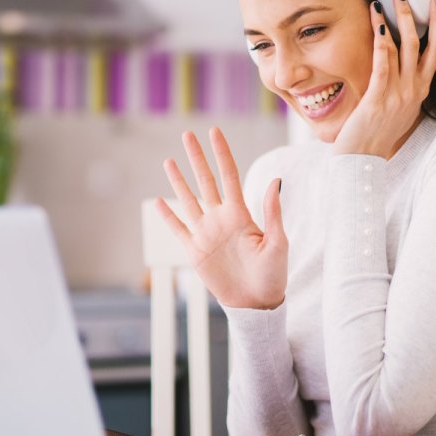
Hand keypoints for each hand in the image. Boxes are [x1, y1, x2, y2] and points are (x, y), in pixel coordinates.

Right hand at [156, 127, 286, 309]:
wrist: (256, 303)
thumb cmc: (273, 274)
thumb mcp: (278, 242)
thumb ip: (272, 212)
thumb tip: (276, 180)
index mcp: (240, 214)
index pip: (228, 175)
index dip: (221, 153)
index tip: (214, 131)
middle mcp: (220, 219)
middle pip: (205, 181)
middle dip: (196, 158)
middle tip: (187, 134)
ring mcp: (206, 234)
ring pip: (188, 200)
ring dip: (178, 181)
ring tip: (169, 161)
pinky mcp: (195, 251)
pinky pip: (177, 229)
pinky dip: (167, 215)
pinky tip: (158, 200)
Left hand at [332, 0, 435, 157]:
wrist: (363, 162)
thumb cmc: (376, 135)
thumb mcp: (399, 109)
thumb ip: (404, 87)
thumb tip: (402, 67)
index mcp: (420, 91)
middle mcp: (414, 90)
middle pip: (423, 43)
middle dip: (416, 13)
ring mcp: (398, 94)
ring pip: (402, 48)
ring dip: (393, 21)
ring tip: (382, 0)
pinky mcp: (378, 99)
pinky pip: (383, 65)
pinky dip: (381, 43)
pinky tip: (376, 26)